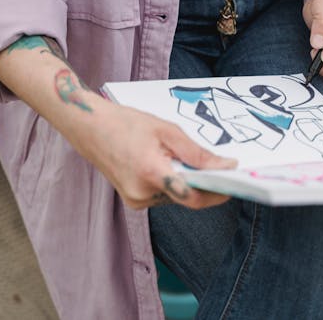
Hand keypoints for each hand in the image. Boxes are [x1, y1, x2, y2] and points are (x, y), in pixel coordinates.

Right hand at [69, 97, 236, 209]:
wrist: (89, 127)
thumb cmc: (125, 123)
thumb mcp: (166, 130)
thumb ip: (196, 153)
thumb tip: (225, 166)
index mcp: (150, 172)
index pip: (192, 196)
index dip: (216, 192)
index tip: (233, 182)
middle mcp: (141, 193)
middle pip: (186, 196)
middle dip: (202, 182)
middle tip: (214, 163)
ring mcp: (136, 200)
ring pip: (175, 196)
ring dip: (185, 180)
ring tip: (179, 156)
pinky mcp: (133, 200)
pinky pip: (163, 194)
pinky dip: (171, 181)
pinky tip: (164, 162)